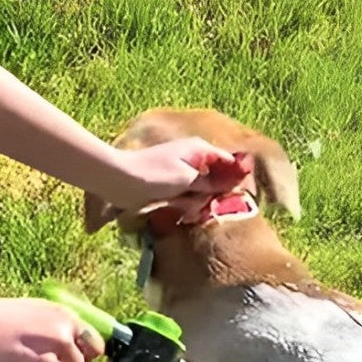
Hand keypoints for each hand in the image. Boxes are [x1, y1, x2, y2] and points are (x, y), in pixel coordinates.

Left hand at [102, 138, 239, 212]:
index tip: (240, 195)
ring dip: (198, 203)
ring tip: (188, 209)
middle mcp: (193, 159)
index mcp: (199, 150)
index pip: (228, 161)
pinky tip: (181, 211)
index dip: (235, 177)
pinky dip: (186, 205)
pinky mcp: (172, 186)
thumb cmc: (155, 174)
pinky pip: (188, 198)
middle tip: (207, 206)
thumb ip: (212, 182)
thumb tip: (235, 182)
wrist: (121, 180)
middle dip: (214, 194)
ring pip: (202, 192)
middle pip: (216, 179)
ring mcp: (182, 173)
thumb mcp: (188, 179)